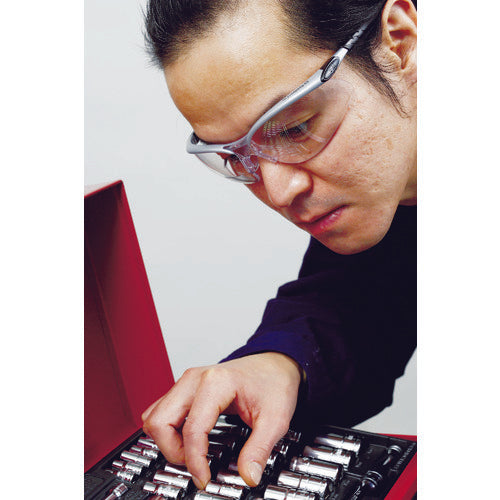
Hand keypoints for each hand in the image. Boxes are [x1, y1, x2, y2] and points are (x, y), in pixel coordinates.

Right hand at [141, 352, 301, 488]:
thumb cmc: (273, 383)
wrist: (274, 364)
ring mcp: (187, 381)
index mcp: (216, 383)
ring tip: (191, 453)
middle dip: (173, 451)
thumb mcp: (275, 418)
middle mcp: (195, 379)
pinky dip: (166, 430)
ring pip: (154, 416)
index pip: (192, 429)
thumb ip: (260, 449)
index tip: (204, 478)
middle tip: (195, 464)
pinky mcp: (184, 387)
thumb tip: (248, 475)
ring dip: (166, 441)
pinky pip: (160, 410)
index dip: (195, 461)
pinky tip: (186, 439)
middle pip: (159, 422)